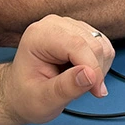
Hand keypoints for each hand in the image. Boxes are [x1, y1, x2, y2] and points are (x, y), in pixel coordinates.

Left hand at [0, 15, 115, 124]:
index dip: (92, 69)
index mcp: (39, 36)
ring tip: (78, 83)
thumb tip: (90, 75)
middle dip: (95, 72)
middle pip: (93, 44)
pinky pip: (103, 46)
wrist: (20, 92)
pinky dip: (100, 64)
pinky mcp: (81, 32)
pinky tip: (83, 74)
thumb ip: (65, 88)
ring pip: (102, 45)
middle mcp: (55, 25)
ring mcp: (69, 26)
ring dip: (98, 69)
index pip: (77, 45)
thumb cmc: (26, 95)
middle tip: (84, 92)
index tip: (97, 92)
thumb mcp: (42, 100)